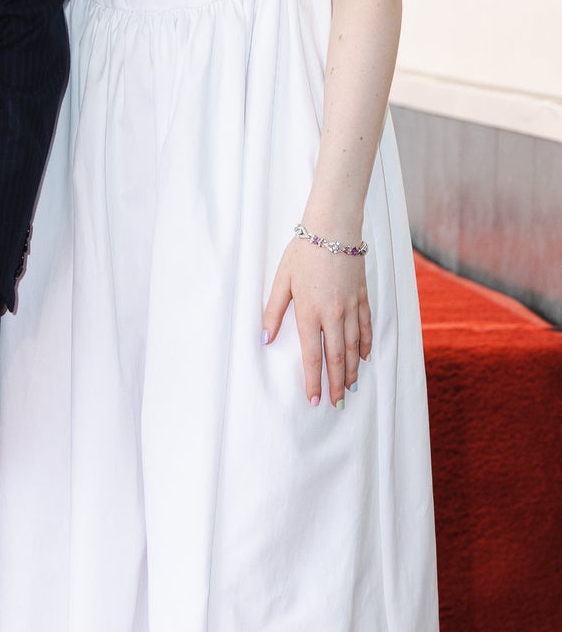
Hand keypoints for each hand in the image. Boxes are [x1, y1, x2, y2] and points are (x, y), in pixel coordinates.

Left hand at [263, 233, 370, 405]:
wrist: (334, 227)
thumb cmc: (303, 252)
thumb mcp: (281, 281)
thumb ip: (273, 312)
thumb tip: (265, 339)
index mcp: (310, 312)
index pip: (312, 356)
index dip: (313, 380)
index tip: (314, 399)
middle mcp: (333, 314)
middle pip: (337, 357)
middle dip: (336, 383)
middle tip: (337, 403)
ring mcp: (351, 306)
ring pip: (354, 346)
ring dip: (353, 369)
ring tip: (351, 388)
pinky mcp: (362, 296)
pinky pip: (366, 327)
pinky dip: (366, 345)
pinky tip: (366, 358)